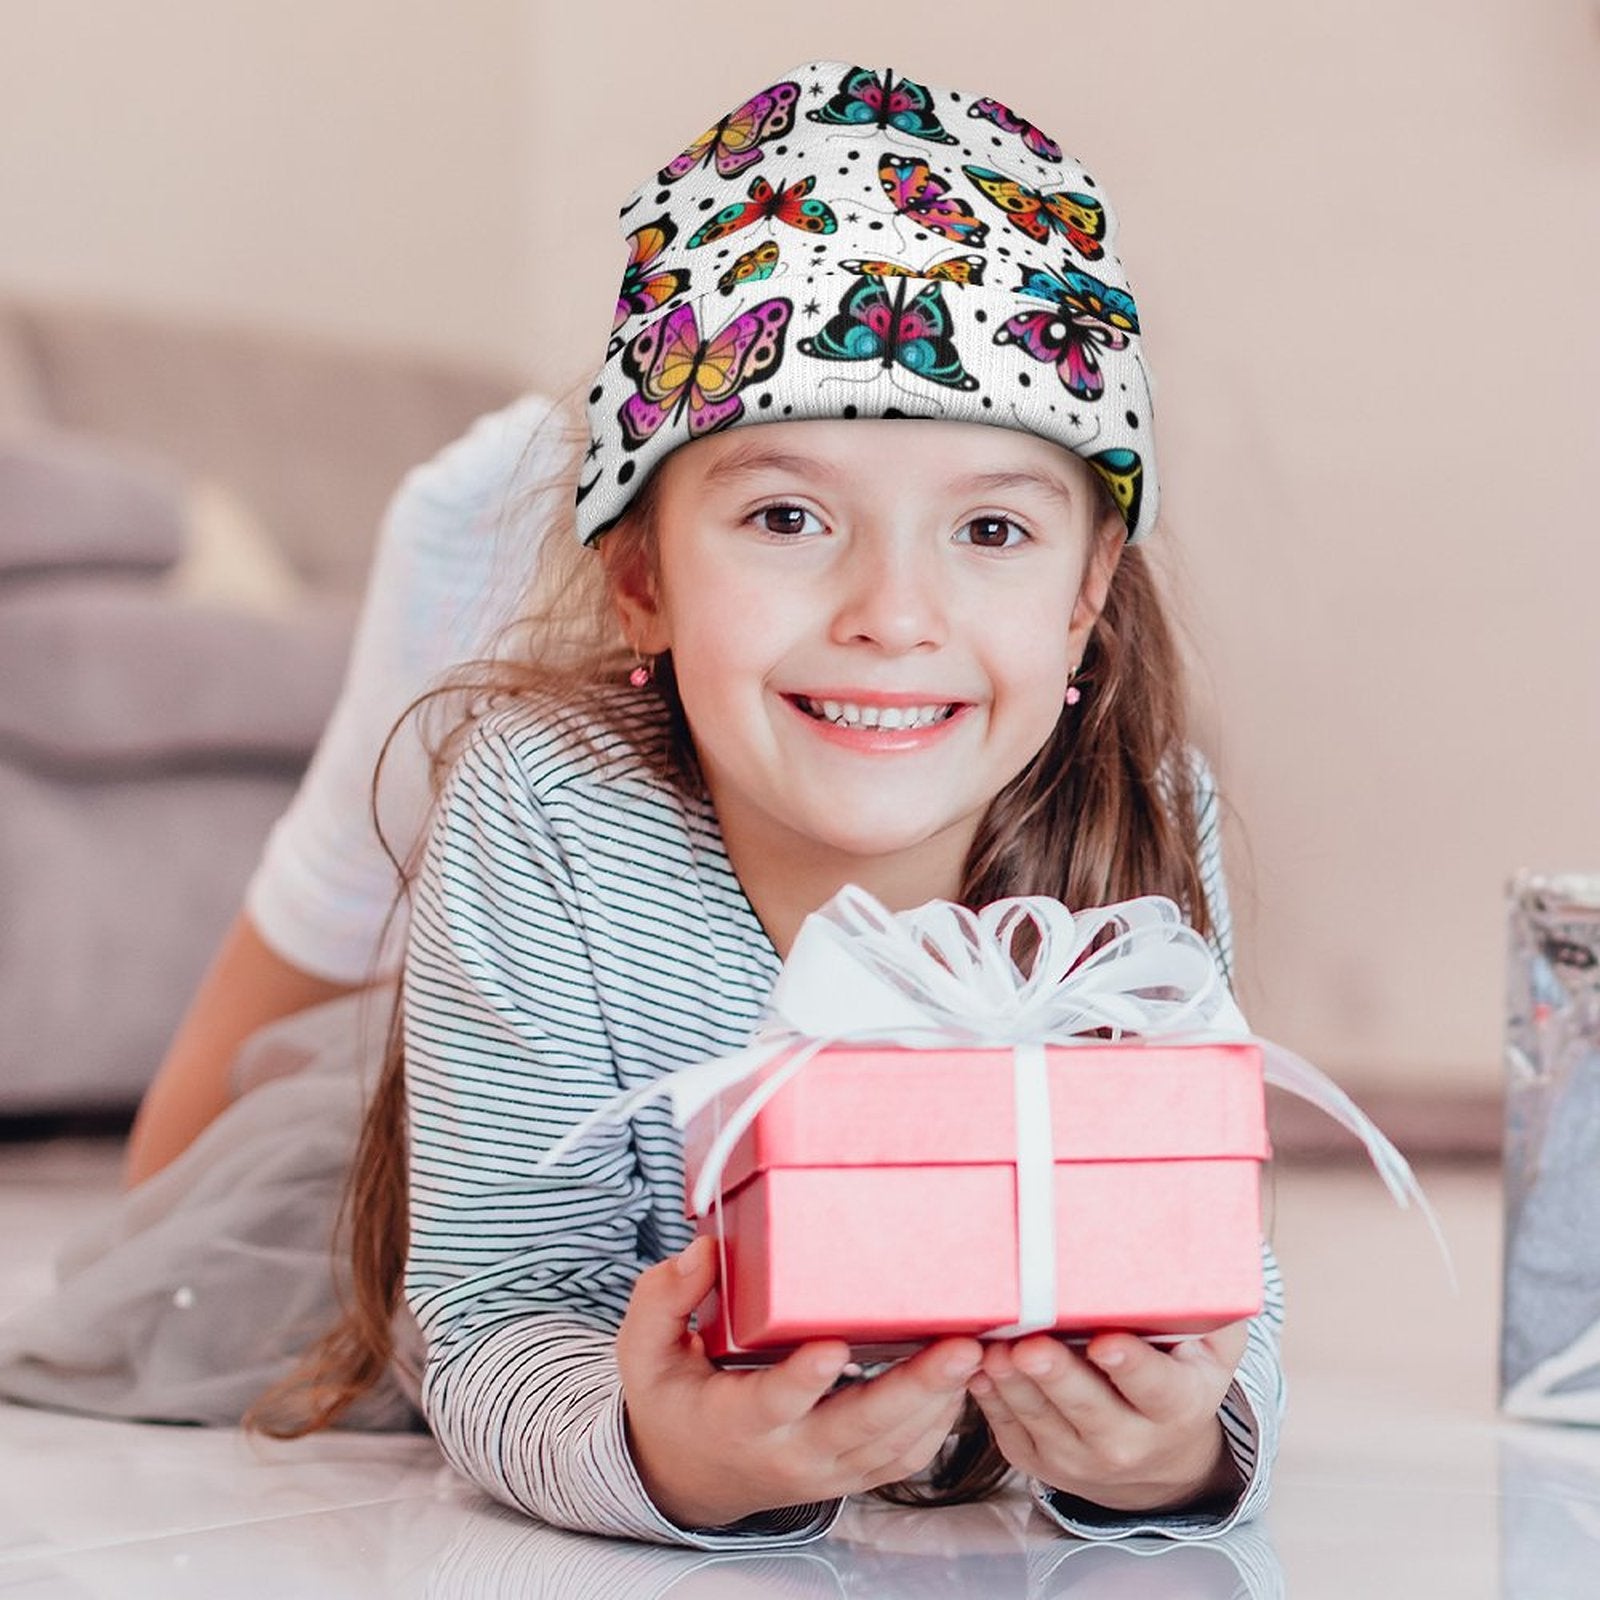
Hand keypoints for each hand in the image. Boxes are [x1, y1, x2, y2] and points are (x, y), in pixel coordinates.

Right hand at [616, 1238, 983, 1528]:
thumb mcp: (645, 1352)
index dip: (804, 1379)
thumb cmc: (676, 1401)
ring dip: (942, 1401)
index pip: (775, 1402)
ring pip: (894, 1445)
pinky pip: (907, 1456)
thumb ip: (663, 1299)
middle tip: (960, 1346)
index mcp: (737, 1421)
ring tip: (978, 1349)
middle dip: (914, 1388)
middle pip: (859, 1428)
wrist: (691, 1474)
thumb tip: (703, 1251)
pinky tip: (964, 1379)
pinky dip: (942, 1422)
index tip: (833, 1346)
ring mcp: (829, 1469)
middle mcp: (791, 1453)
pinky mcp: (855, 1473)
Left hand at [968, 1323, 1249, 1514]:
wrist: (1159, 1456)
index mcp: (1177, 1406)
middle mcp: (1130, 1441)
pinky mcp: (1039, 1461)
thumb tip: (1212, 1246)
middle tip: (1031, 1345)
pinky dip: (990, 1398)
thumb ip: (1212, 1306)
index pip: (1156, 1388)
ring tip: (991, 1348)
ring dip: (1013, 1384)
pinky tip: (975, 1366)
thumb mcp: (1212, 1345)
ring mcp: (1080, 1458)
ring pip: (1041, 1419)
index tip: (1106, 1343)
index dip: (1131, 1367)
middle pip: (1088, 1409)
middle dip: (1057, 1376)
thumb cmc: (1180, 1376)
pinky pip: (1009, 1429)